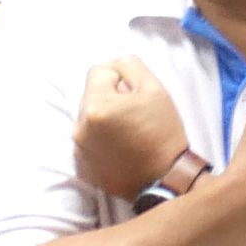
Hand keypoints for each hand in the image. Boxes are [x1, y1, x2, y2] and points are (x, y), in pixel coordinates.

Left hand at [72, 55, 189, 198]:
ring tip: (129, 133)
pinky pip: (87, 141)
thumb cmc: (163, 132)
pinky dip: (100, 140)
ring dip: (104, 119)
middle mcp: (80, 127)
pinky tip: (121, 148)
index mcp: (96, 105)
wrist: (166, 180)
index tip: (134, 94)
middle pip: (91, 95)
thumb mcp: (155, 88)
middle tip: (134, 114)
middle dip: (110, 98)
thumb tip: (114, 66)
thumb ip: (130, 65)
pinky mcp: (83, 168)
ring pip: (89, 118)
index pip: (98, 71)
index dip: (119, 77)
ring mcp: (79, 150)